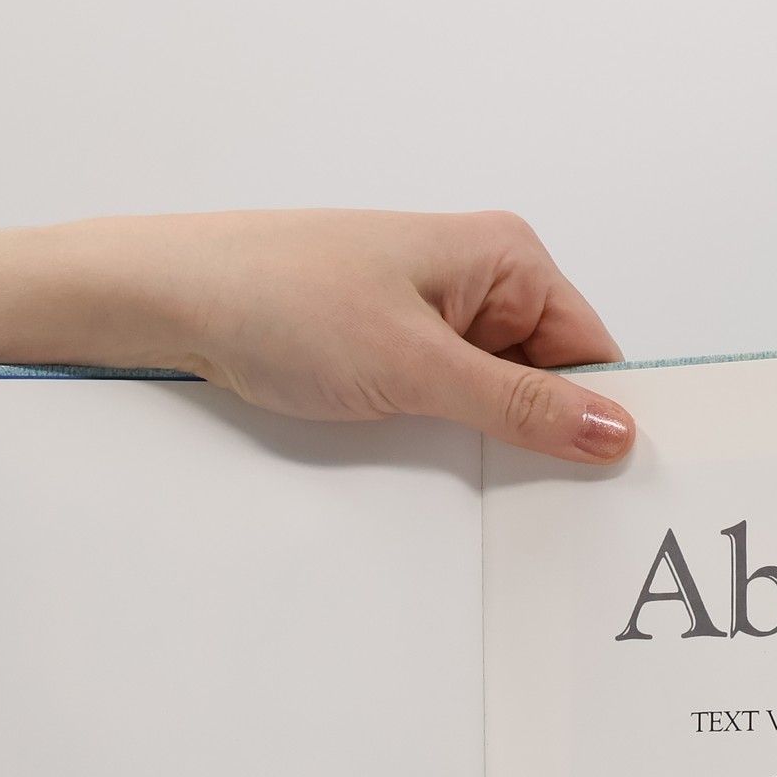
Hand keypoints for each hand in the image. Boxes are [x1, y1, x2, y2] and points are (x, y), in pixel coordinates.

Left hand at [0, 209, 639, 465]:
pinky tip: (438, 481)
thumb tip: (616, 433)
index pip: (595, 353)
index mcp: (503, 256)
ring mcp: (426, 317)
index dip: (609, 424)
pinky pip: (445, 409)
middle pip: (550, 383)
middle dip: (549, 446)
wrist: (158, 301)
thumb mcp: (418, 368)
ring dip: (491, 451)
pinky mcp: (384, 351)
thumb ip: (523, 409)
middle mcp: (473, 280)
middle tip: (554, 520)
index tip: (617, 495)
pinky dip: (447, 446)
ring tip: (486, 499)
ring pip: (494, 405)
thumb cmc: (275, 300)